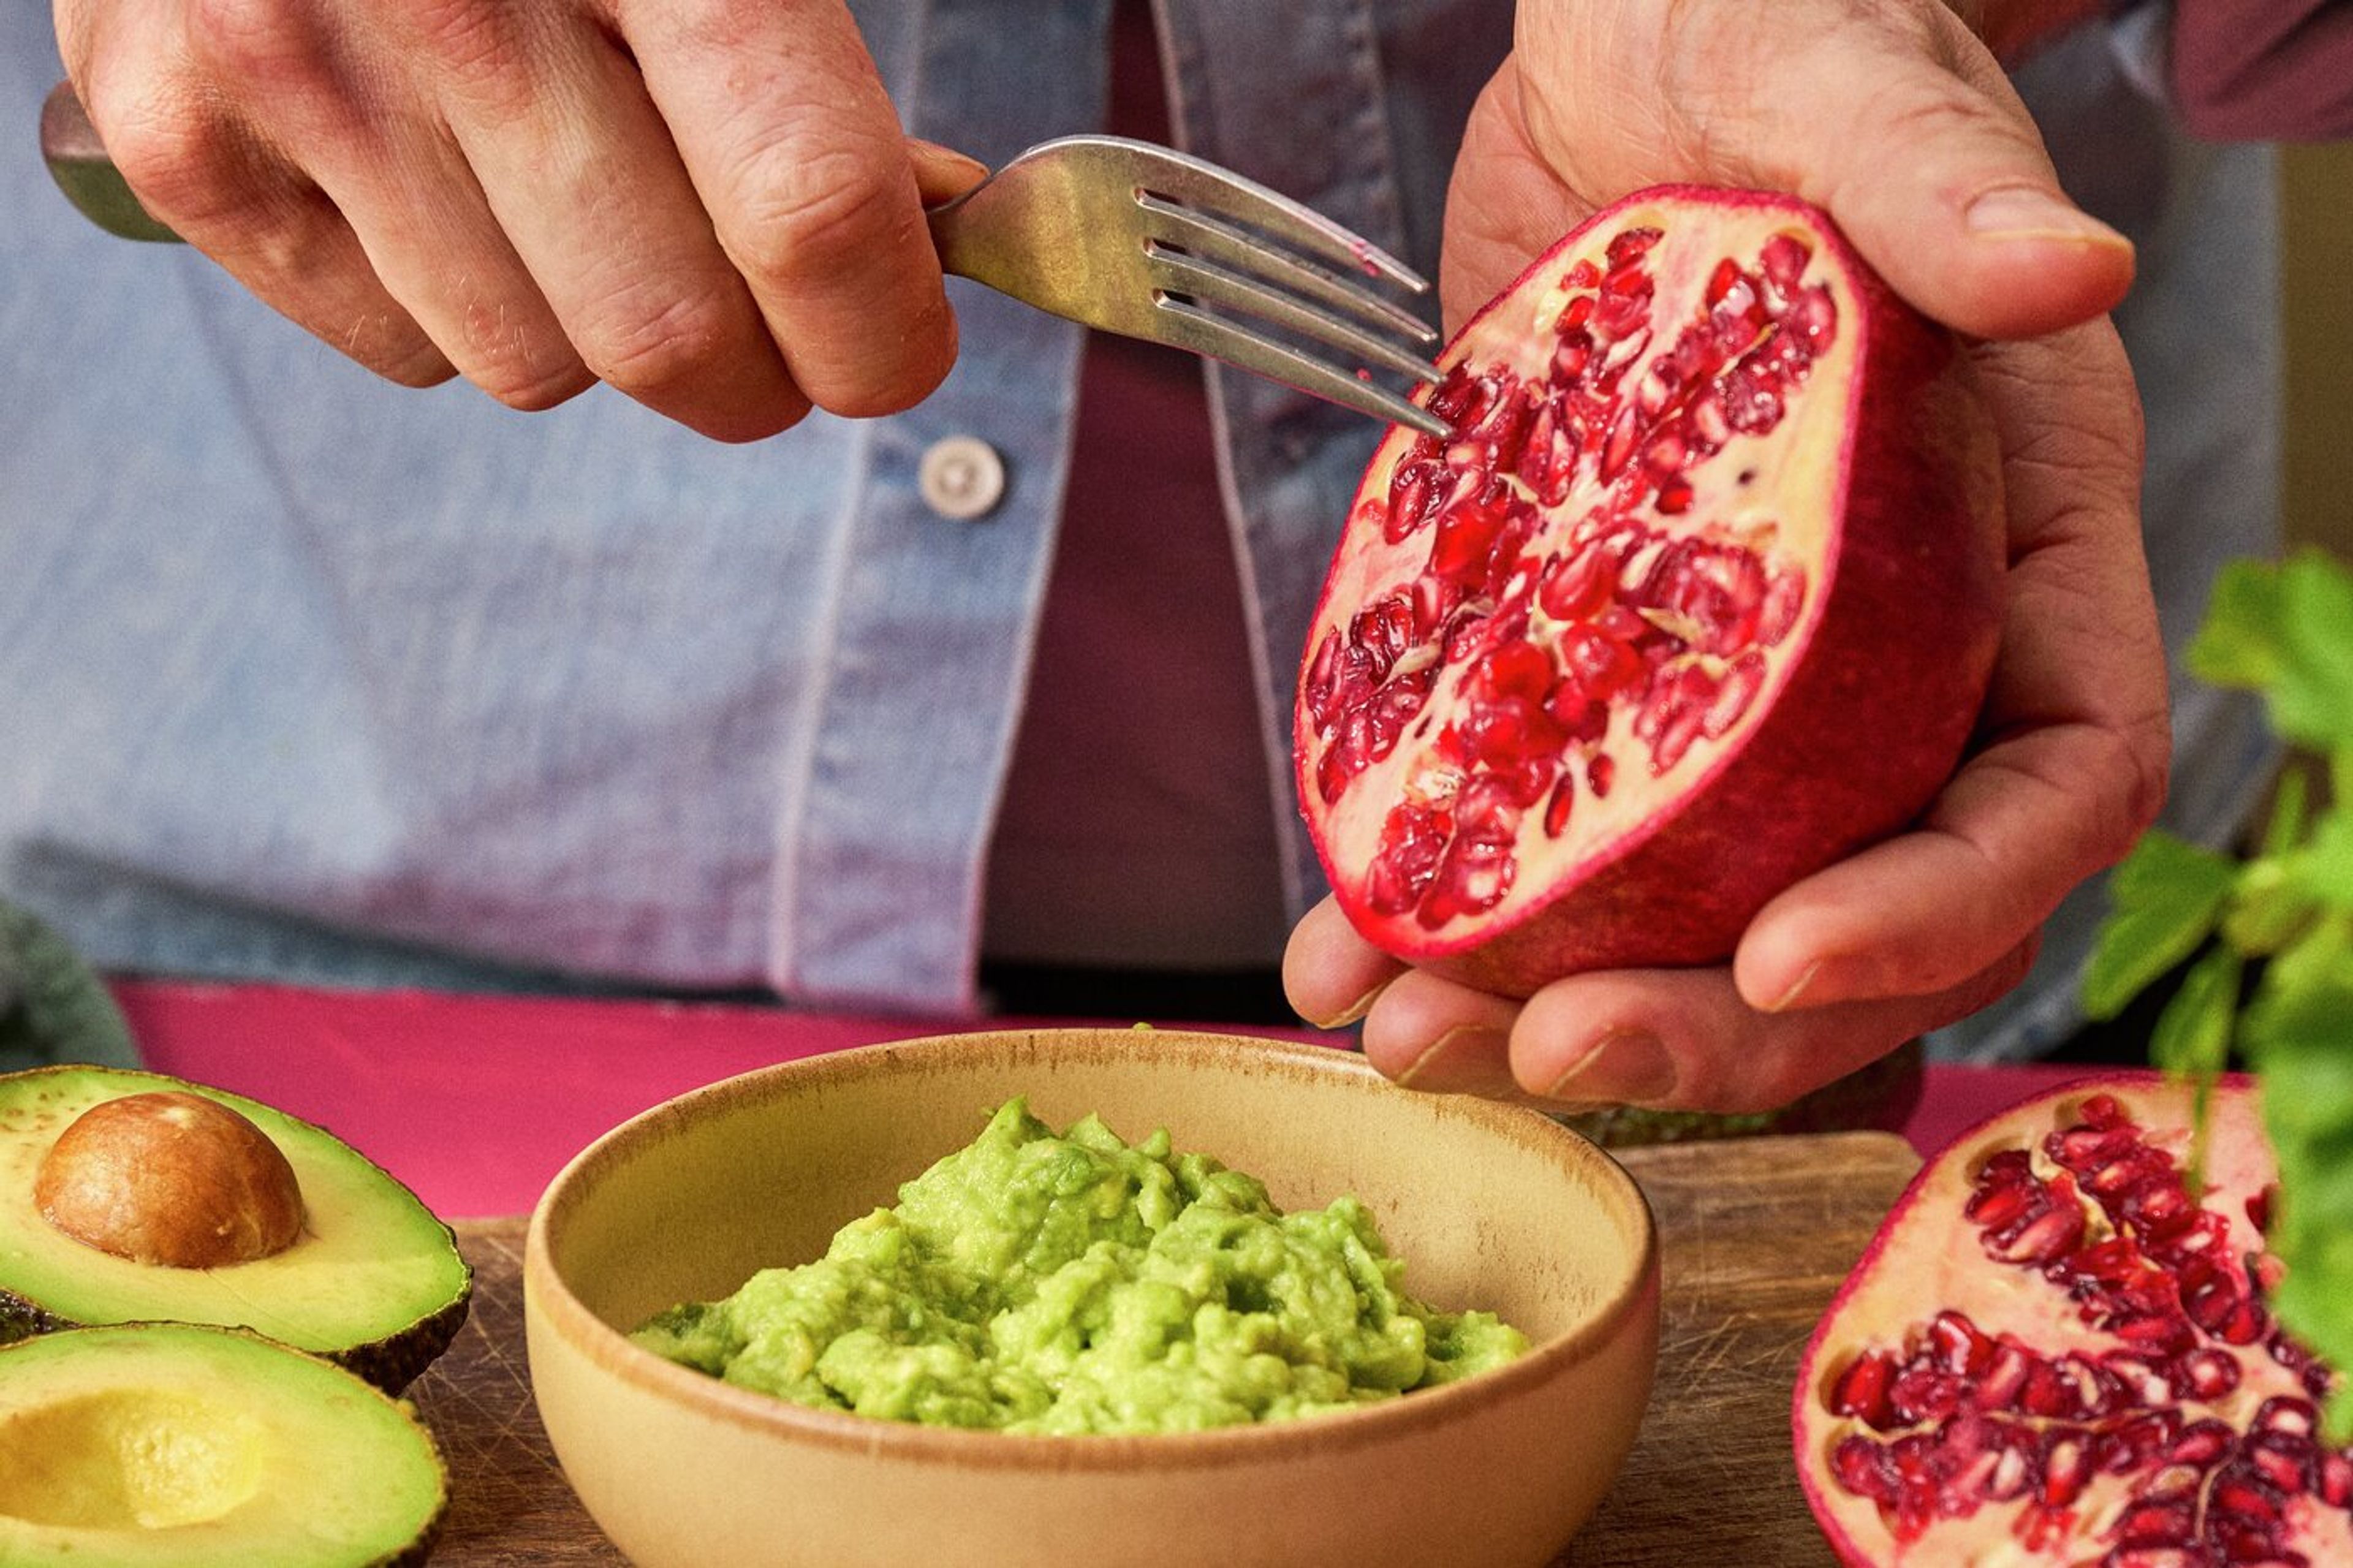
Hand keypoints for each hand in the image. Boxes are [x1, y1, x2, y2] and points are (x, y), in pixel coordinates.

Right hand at [53, 0, 986, 440]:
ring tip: (560, 181)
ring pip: (535, 365)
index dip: (878, 330)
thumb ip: (807, 70)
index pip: (808, 210)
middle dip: (750, 369)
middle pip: (672, 338)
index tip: (890, 352)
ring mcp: (291, 61)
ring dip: (589, 321)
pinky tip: (438, 173)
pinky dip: (452, 303)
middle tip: (759, 314)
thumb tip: (926, 234)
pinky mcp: (174, 136)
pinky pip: (403, 350)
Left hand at [1283, 0, 2170, 1113]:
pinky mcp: (1591, 663)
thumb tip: (2069, 270)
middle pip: (1855, 908)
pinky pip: (1534, 819)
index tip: (1787, 956)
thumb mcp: (1837, 84)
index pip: (2045, 789)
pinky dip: (1442, 894)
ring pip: (1689, 909)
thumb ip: (1939, 183)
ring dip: (1554, 1000)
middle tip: (1551, 1054)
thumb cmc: (1771, 45)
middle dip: (1714, 1019)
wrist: (1619, 64)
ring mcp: (1734, 680)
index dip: (1938, 905)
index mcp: (2015, 549)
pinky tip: (1333, 945)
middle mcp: (1891, 651)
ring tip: (1409, 1038)